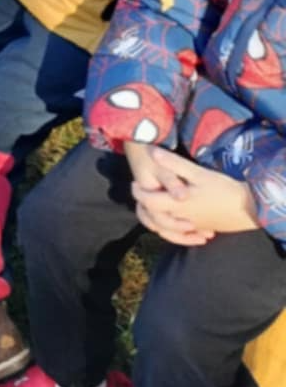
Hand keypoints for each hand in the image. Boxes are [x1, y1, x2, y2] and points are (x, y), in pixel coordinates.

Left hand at [132, 145, 259, 244]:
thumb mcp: (198, 173)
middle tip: (141, 192)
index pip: (149, 203)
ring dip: (157, 220)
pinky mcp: (202, 228)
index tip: (135, 183)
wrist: (250, 208)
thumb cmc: (223, 189)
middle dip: (144, 207)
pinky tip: (175, 221)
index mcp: (177, 205)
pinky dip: (174, 230)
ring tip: (153, 206)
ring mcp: (192, 226)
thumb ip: (174, 164)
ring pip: (167, 230)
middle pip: (154, 219)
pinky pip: (182, 234)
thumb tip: (152, 152)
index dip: (138, 194)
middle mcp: (182, 219)